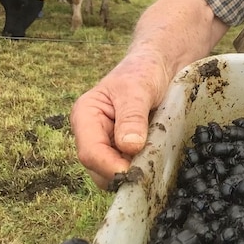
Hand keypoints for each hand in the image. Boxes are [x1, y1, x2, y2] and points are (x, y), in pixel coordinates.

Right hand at [70, 57, 167, 188]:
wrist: (158, 69)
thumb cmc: (143, 73)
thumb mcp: (138, 90)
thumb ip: (132, 117)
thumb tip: (129, 147)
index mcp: (85, 117)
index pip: (89, 152)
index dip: (110, 166)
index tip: (134, 172)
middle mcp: (91, 135)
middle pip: (98, 169)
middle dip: (122, 173)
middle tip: (150, 168)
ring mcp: (107, 145)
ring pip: (112, 174)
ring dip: (133, 173)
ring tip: (155, 159)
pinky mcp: (123, 152)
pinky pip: (128, 170)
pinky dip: (141, 170)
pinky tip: (156, 160)